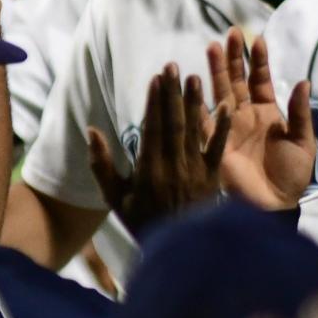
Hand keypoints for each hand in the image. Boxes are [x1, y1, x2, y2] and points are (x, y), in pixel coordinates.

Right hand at [87, 63, 232, 234]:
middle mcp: (172, 166)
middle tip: (174, 65)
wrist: (178, 251)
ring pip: (194, 131)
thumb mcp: (116, 198)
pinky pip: (217, 149)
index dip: (154, 101)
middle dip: (173, 93)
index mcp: (148, 170)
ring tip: (196, 77)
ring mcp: (194, 171)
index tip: (156, 77)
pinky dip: (222, 128)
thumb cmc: (144, 222)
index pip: (151, 127)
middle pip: (173, 123)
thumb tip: (91, 131)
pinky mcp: (212, 178)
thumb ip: (102, 165)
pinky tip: (226, 106)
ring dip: (195, 103)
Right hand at [209, 29, 317, 210]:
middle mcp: (244, 116)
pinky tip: (193, 81)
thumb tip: (304, 81)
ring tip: (210, 47)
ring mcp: (227, 128)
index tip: (257, 39)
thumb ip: (299, 113)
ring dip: (214, 71)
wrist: (273, 206)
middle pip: (236, 80)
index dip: (258, 60)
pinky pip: (203, 118)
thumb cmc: (290, 176)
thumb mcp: (302, 143)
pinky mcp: (213, 142)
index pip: (260, 80)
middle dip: (232, 57)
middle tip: (228, 34)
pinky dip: (197, 101)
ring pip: (218, 92)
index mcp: (267, 114)